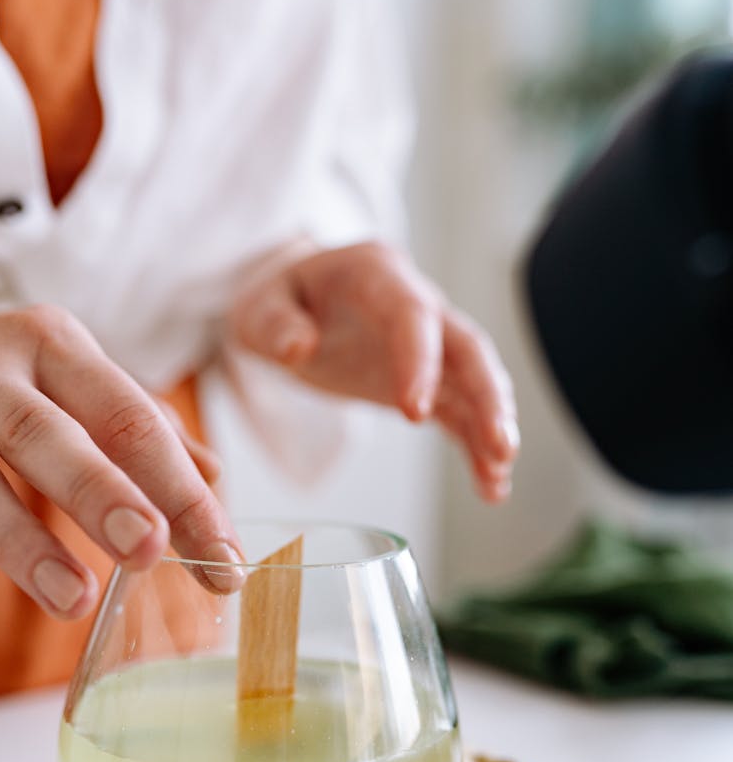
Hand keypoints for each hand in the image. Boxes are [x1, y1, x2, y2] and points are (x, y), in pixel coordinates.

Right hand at [0, 303, 242, 661]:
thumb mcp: (65, 381)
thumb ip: (136, 426)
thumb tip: (214, 481)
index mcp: (50, 345)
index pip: (127, 417)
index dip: (180, 489)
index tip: (224, 558)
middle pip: (43, 434)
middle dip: (101, 492)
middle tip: (151, 549)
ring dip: (21, 543)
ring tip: (73, 600)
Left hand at [228, 242, 518, 499]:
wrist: (294, 304)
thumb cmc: (279, 300)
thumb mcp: (260, 306)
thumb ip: (275, 324)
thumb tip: (299, 347)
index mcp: (377, 275)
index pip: (411, 315)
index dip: (420, 361)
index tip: (415, 413)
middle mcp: (417, 304)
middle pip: (467, 348)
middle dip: (489, 398)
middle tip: (500, 447)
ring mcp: (430, 345)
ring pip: (475, 383)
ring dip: (492, 427)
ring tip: (498, 476)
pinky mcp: (430, 381)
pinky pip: (461, 413)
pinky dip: (475, 447)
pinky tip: (490, 486)